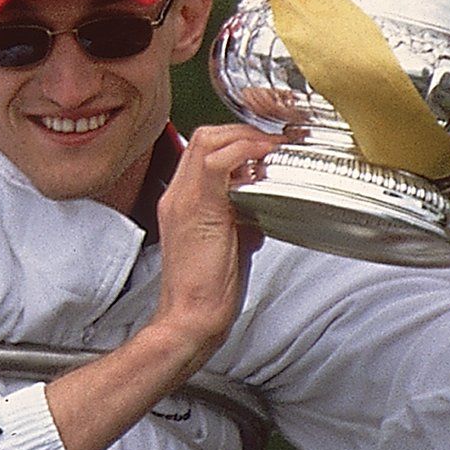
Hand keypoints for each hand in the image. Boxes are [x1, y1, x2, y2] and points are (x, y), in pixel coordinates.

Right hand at [149, 120, 289, 357]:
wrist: (190, 317)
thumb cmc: (208, 290)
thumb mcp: (229, 242)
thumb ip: (240, 218)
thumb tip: (260, 209)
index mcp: (181, 200)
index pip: (202, 149)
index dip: (235, 139)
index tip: (263, 146)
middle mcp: (178, 194)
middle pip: (205, 136)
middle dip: (243, 132)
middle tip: (271, 143)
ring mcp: (184, 199)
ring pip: (209, 140)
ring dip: (246, 137)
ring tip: (271, 147)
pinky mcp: (199, 209)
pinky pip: (218, 163)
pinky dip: (245, 152)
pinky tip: (264, 158)